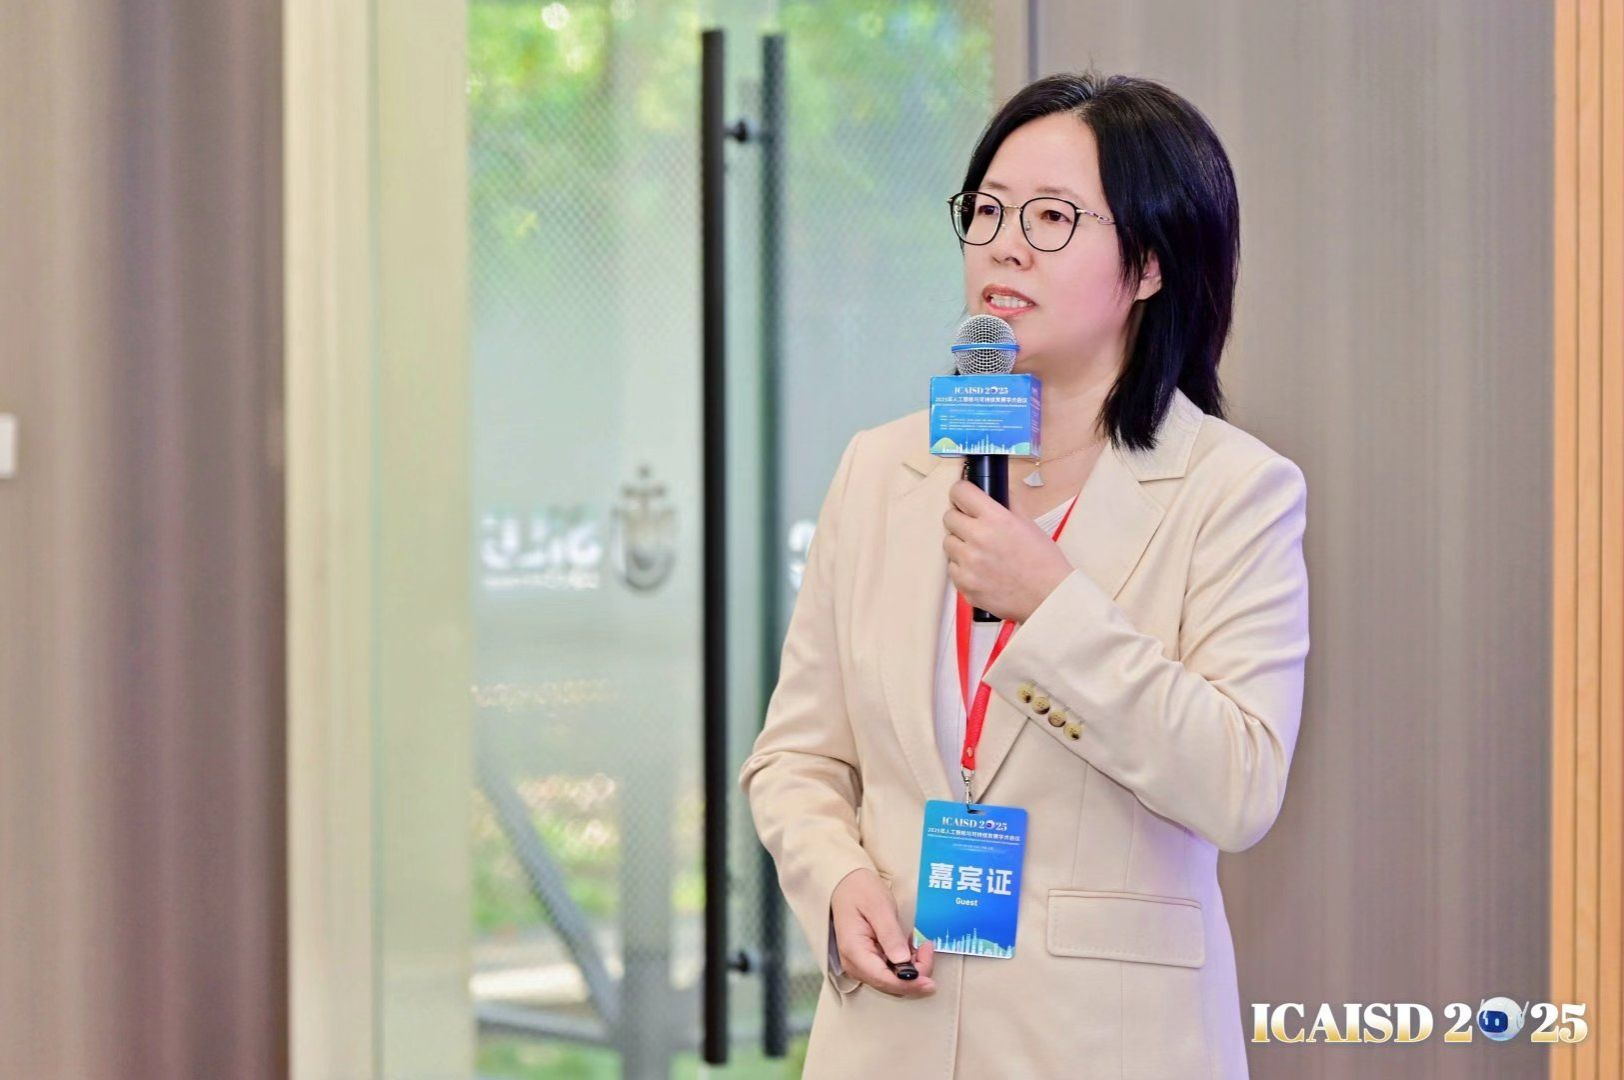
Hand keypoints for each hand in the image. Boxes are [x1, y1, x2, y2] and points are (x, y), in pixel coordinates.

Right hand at [830, 868, 935, 996]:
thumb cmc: (860, 891)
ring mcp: (861, 965)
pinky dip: (906, 964)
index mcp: (855, 952)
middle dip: (915, 974)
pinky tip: (911, 947)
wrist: (846, 885)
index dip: (909, 984)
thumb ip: (891, 935)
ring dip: (913, 969)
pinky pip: (891, 971)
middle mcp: (856, 964)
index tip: (930, 982)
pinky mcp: (869, 961)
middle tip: (927, 947)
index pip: (884, 980)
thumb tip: (904, 962)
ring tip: (921, 944)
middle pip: (890, 984)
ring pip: (893, 981)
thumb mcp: (879, 907)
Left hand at [943, 479, 1074, 622]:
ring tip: (980, 552)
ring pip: (948, 543)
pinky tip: (981, 570)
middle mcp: (979, 538)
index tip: (963, 498)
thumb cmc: (1043, 562)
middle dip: (960, 519)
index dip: (961, 493)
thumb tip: (994, 491)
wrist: (1048, 597)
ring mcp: (969, 563)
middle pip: (949, 517)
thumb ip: (1008, 504)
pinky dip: (962, 568)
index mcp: (996, 519)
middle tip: (973, 527)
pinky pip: (952, 568)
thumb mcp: (1029, 524)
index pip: (961, 492)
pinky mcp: (965, 584)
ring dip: (960, 544)